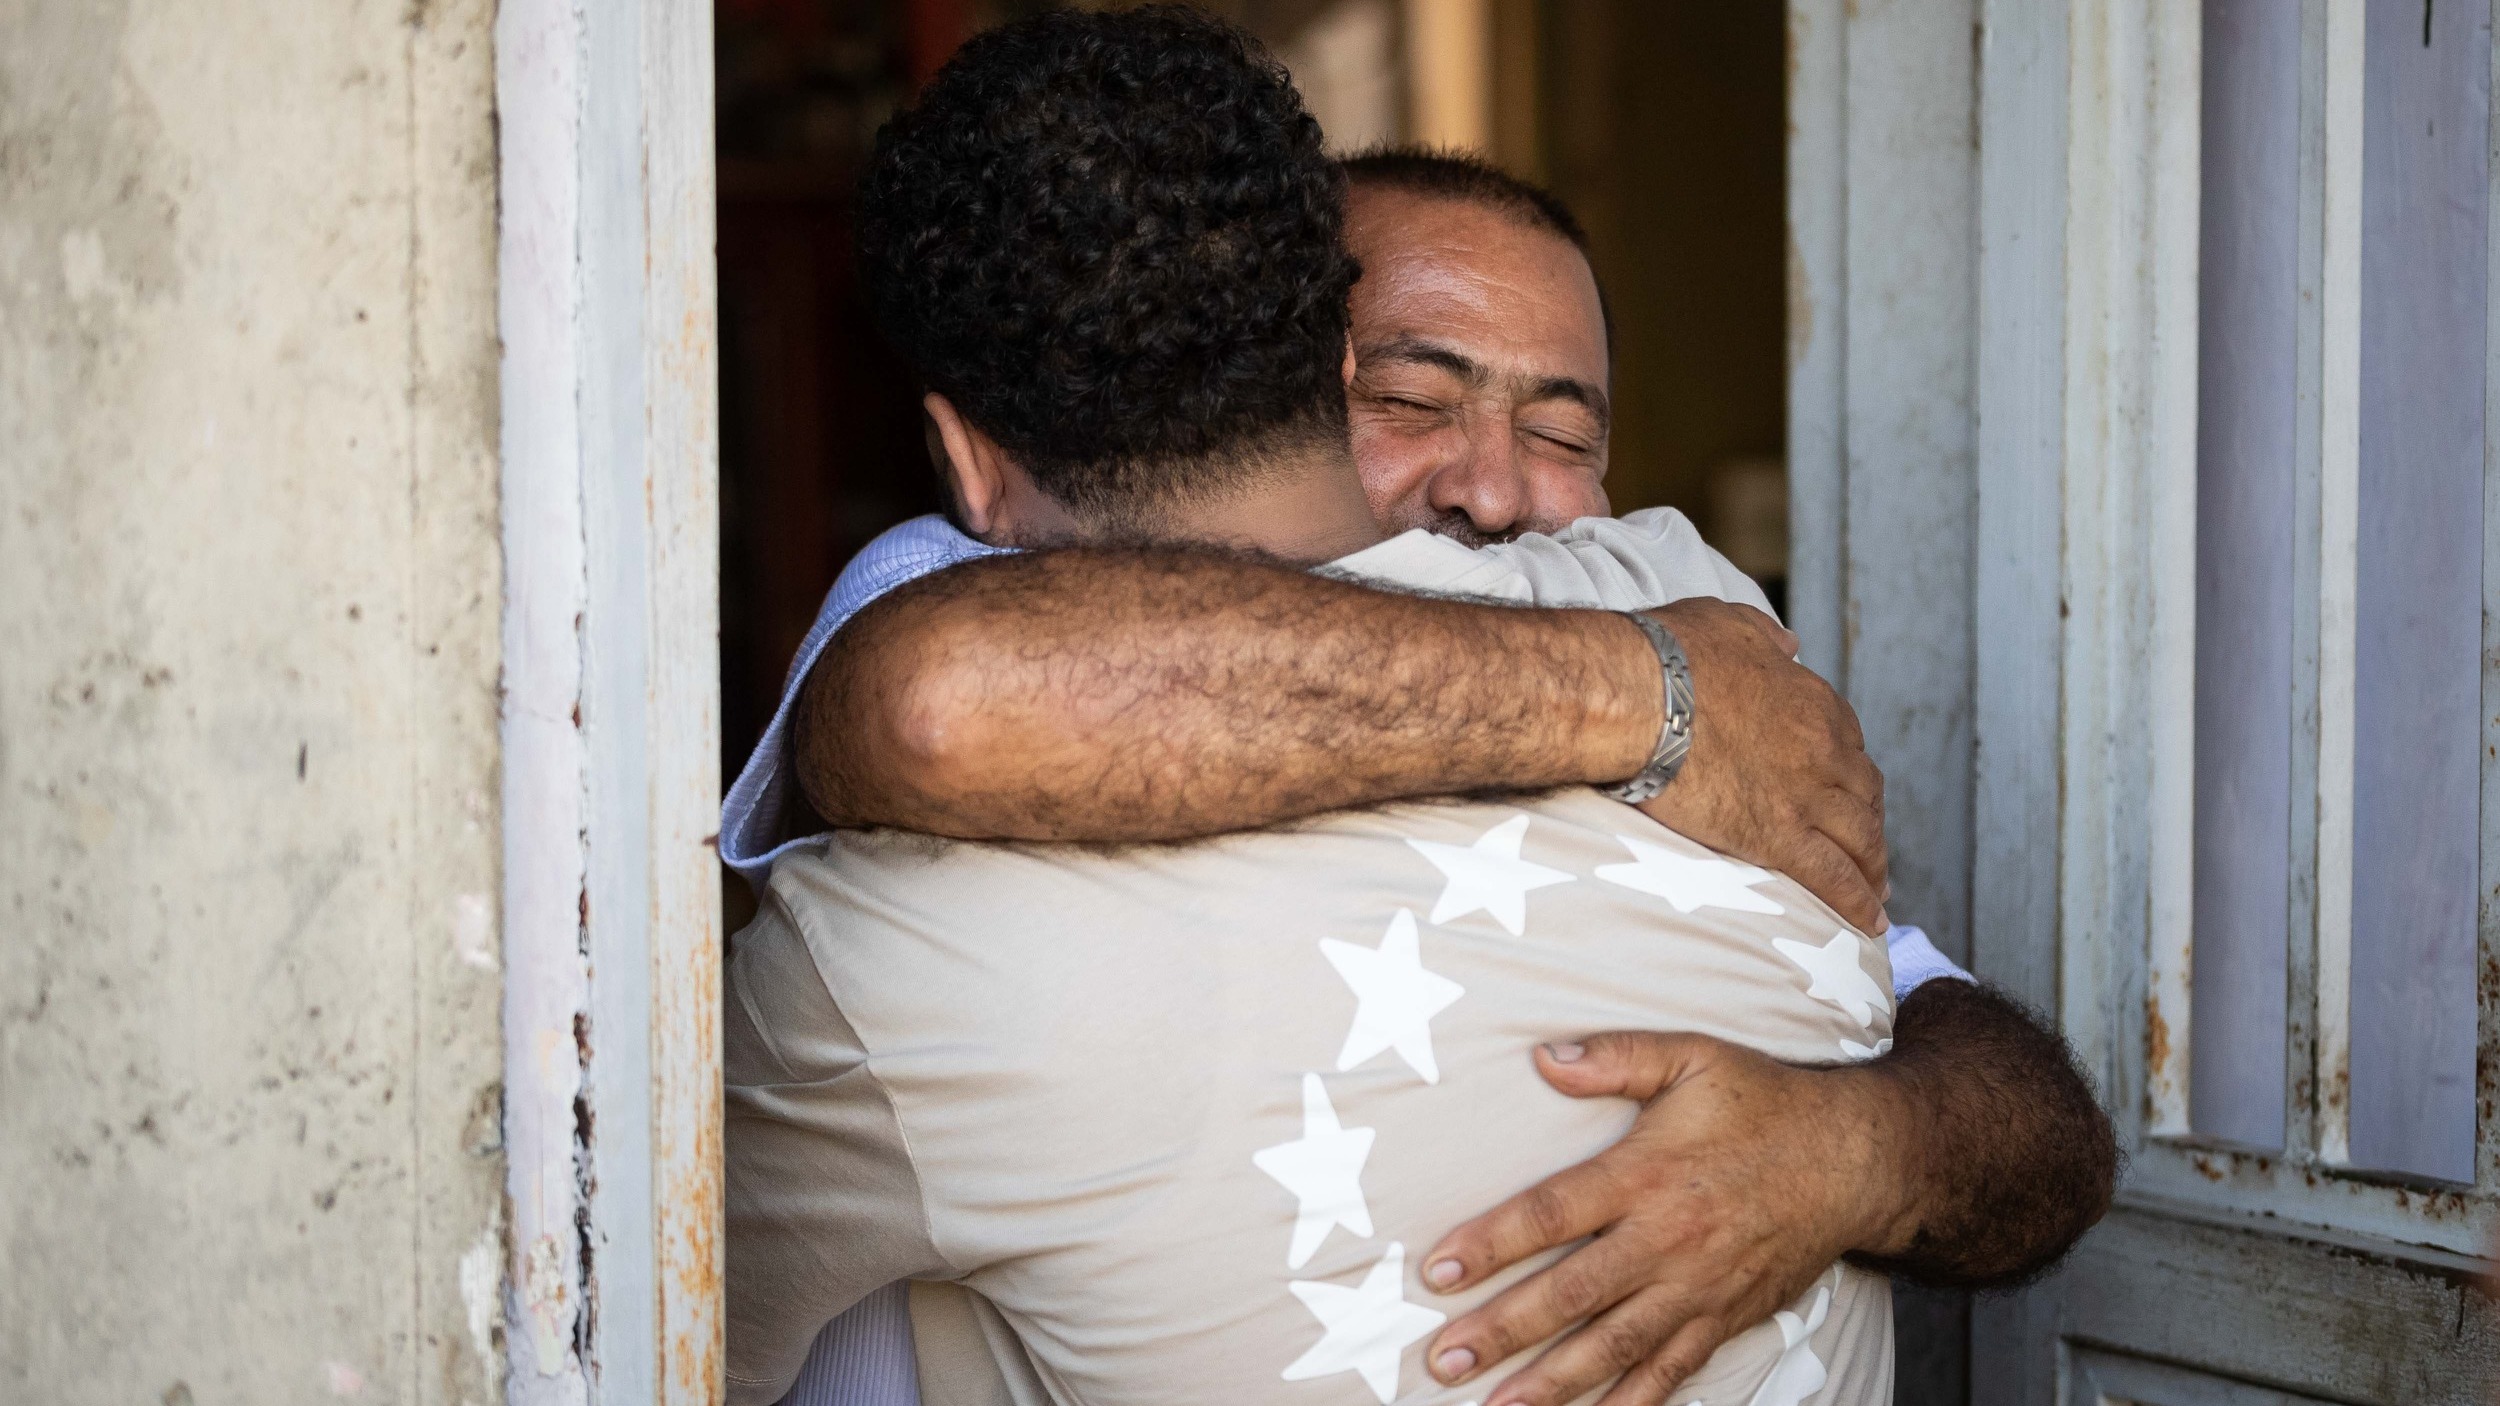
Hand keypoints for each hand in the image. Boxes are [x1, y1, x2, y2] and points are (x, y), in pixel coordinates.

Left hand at [1417, 1033, 1920, 1405]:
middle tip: (1443, 1362)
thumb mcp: (1692, 1057)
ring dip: (1553, 1383)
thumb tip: (1542, 1056)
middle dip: (1505, 1331)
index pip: (1553, 1213)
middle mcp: (1669, 1239)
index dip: (1492, 1244)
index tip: (1437, 1271)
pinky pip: (1670, 1373)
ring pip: (1615, 1347)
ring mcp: (1698, 1288)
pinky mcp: (1723, 1319)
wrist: (1856, 1160)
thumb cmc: (1764, 1102)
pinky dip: (1630, 1404)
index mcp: (1648, 1173)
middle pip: (1574, 1294)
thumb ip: (1615, 1056)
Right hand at [1635, 600, 1887, 930]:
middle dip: (1870, 821)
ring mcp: (1805, 796)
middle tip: (1869, 845)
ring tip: (1877, 891)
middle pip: (1865, 794)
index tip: (1840, 785)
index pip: (1847, 739)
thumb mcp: (1728, 623)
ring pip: (1861, 839)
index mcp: (1812, 700)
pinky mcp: (1778, 837)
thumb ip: (1766, 637)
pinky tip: (1868, 924)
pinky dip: (1856, 902)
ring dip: (1874, 866)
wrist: (1638, 696)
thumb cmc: (1670, 653)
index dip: (1846, 767)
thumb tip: (1789, 644)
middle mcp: (1823, 749)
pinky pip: (1833, 878)